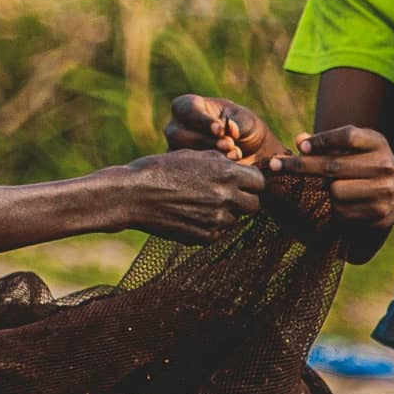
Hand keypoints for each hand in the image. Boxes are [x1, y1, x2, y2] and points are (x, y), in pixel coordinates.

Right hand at [117, 147, 265, 243]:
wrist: (133, 196)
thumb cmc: (160, 170)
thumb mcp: (192, 156)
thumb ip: (220, 161)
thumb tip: (237, 165)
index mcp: (227, 174)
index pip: (260, 182)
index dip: (252, 182)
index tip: (241, 182)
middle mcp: (226, 198)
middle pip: (255, 205)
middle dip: (244, 200)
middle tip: (226, 195)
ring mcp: (216, 220)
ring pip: (236, 220)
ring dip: (226, 214)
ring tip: (200, 204)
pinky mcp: (204, 237)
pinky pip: (218, 233)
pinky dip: (210, 226)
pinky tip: (190, 216)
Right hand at [166, 94, 272, 163]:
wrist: (250, 151)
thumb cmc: (244, 128)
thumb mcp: (246, 121)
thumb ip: (239, 124)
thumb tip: (231, 129)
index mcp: (189, 105)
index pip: (186, 109)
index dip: (202, 120)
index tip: (220, 130)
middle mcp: (176, 125)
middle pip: (177, 134)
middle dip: (205, 141)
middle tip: (229, 144)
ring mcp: (176, 147)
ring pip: (181, 154)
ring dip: (208, 156)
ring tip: (233, 154)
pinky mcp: (181, 167)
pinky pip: (187, 170)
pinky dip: (209, 170)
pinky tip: (227, 166)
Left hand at [268, 124, 393, 226]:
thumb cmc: (368, 162)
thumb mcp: (355, 146)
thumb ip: (327, 141)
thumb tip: (299, 140)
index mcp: (378, 143)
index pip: (347, 136)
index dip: (321, 140)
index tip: (300, 146)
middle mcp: (383, 166)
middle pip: (333, 165)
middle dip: (301, 166)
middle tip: (275, 165)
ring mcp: (382, 192)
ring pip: (334, 191)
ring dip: (326, 190)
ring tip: (338, 186)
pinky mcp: (377, 214)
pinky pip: (340, 211)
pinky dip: (336, 207)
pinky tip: (348, 201)